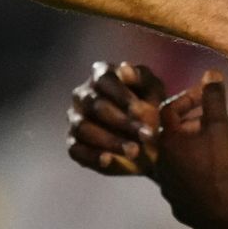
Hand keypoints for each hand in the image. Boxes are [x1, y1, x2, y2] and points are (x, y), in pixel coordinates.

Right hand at [67, 61, 165, 176]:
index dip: (121, 95)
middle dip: (122, 122)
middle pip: (95, 106)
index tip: (140, 111)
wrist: (150, 139)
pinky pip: (76, 150)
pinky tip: (108, 160)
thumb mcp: (153, 90)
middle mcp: (83, 95)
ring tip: (135, 151)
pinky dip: (91, 155)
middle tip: (146, 136)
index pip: (103, 80)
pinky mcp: (74, 143)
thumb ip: (142, 77)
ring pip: (84, 128)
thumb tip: (125, 69)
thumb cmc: (150, 106)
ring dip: (110, 140)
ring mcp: (76, 119)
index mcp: (100, 75)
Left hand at [155, 73, 227, 228]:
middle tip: (210, 121)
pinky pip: (181, 184)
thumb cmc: (222, 165)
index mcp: (166, 142)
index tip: (206, 97)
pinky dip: (192, 174)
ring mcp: (167, 188)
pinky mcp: (178, 206)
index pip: (168, 109)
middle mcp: (160, 164)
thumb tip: (211, 72)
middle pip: (169, 136)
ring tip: (211, 146)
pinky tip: (209, 175)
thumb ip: (214, 99)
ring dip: (189, 150)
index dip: (188, 98)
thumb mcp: (220, 127)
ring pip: (174, 161)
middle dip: (189, 124)